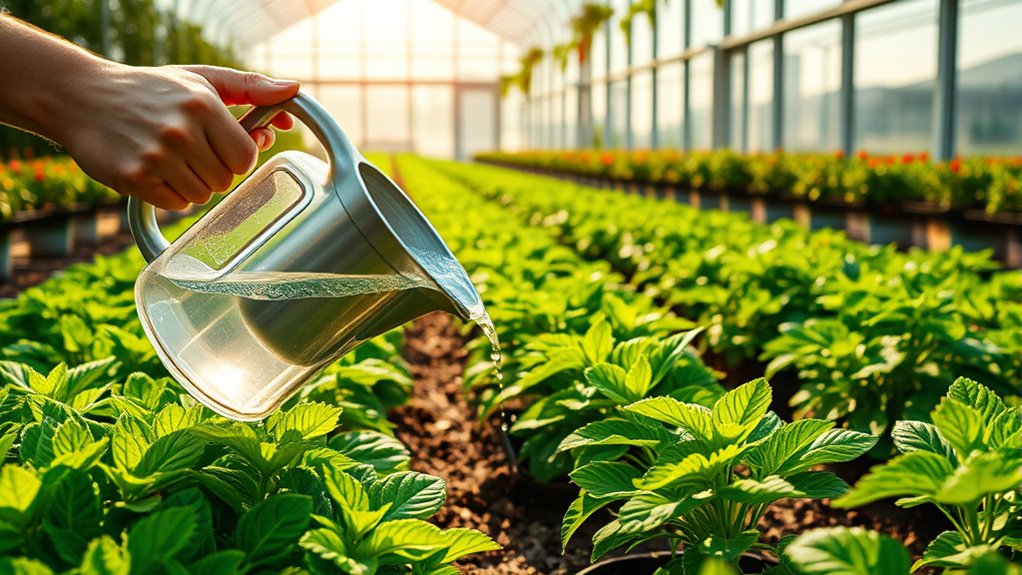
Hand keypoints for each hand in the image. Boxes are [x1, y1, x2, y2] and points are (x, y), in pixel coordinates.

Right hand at [56, 63, 299, 209]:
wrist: (81, 97)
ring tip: (171, 158)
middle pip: (226, 180)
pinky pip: (177, 205)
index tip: (223, 146)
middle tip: (192, 151)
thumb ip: (250, 87)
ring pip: (203, 195)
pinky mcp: (134, 178)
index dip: (238, 156)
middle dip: (215, 170)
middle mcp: (180, 131)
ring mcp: (155, 156)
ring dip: (193, 183)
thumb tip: (293, 90)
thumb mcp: (201, 79)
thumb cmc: (152, 89)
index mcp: (202, 105)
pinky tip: (154, 170)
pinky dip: (171, 194)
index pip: (246, 156)